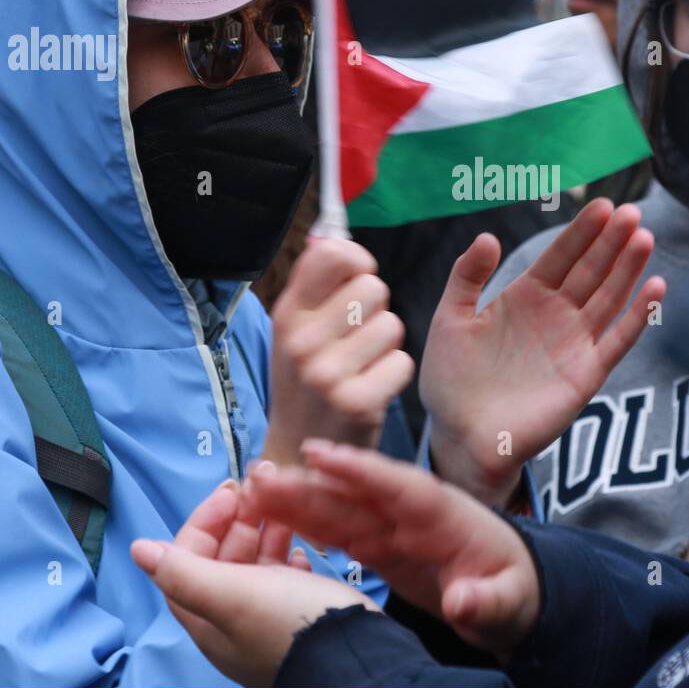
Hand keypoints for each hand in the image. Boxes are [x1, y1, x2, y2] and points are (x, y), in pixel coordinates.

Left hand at [131, 478, 374, 687]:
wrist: (355, 653)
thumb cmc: (290, 623)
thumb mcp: (232, 595)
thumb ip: (183, 571)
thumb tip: (137, 549)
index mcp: (209, 618)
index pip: (187, 560)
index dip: (204, 522)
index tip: (230, 492)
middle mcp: (233, 618)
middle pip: (222, 558)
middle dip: (238, 519)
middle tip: (261, 487)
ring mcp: (268, 615)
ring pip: (256, 563)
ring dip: (265, 530)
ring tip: (284, 505)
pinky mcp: (300, 611)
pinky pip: (286, 576)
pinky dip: (289, 554)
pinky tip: (300, 547)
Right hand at [250, 441, 540, 660]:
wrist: (510, 593)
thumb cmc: (513, 590)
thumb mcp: (509, 601)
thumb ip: (486, 601)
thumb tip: (463, 602)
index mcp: (444, 514)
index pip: (399, 486)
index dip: (359, 469)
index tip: (320, 454)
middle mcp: (411, 513)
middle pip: (356, 493)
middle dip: (311, 482)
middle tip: (263, 473)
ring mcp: (391, 527)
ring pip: (338, 509)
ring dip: (297, 499)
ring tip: (252, 489)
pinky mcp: (378, 545)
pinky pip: (337, 530)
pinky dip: (305, 522)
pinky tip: (272, 514)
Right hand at [262, 237, 413, 465]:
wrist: (300, 450)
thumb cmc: (306, 381)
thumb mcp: (295, 329)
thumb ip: (314, 282)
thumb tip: (331, 237)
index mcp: (287, 315)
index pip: (332, 255)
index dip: (356, 260)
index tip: (356, 277)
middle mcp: (301, 341)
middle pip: (372, 287)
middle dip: (375, 308)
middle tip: (356, 338)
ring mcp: (327, 374)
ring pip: (392, 324)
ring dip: (386, 344)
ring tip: (363, 364)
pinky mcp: (356, 402)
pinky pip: (401, 361)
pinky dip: (394, 373)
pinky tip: (372, 386)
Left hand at [420, 198, 665, 505]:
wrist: (461, 436)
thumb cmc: (451, 380)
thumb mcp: (451, 319)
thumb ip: (467, 277)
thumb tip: (489, 236)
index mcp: (525, 297)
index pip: (560, 256)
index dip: (582, 231)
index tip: (604, 205)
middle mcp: (556, 315)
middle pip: (591, 270)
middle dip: (611, 241)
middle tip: (632, 211)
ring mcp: (574, 343)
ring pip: (609, 297)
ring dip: (628, 269)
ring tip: (644, 238)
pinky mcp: (586, 374)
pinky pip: (618, 340)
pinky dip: (638, 316)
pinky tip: (656, 288)